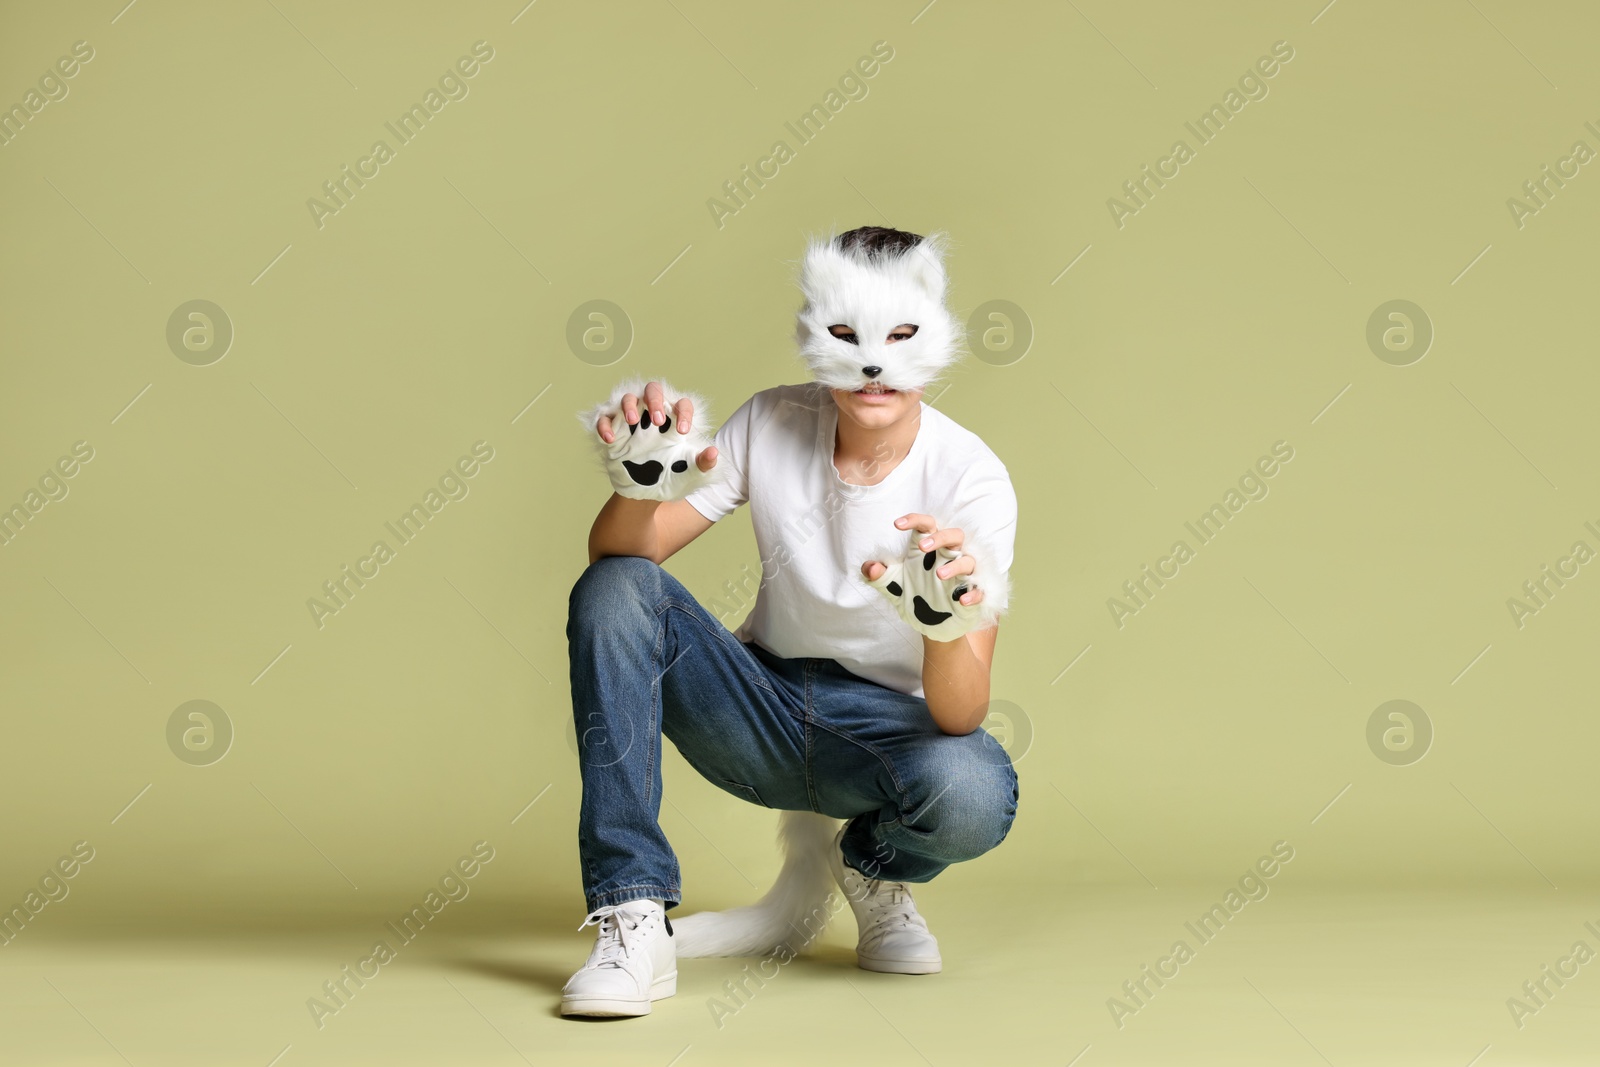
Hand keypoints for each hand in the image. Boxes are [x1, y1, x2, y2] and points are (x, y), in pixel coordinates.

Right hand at [578, 376, 725, 501]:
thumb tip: (714, 452)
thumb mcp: (691, 474)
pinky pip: (605, 418)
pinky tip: (611, 440)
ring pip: (628, 398)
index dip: (684, 413)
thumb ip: (704, 464)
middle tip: (657, 420)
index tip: (683, 431)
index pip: (682, 404)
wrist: (646, 494)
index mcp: (675, 421)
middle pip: (653, 390)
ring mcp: (631, 421)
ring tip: (632, 421)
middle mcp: (653, 415)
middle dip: (655, 400)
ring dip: (629, 405)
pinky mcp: (613, 430)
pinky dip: (605, 425)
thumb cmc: (672, 477)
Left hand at [863, 513, 995, 640]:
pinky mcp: (973, 595)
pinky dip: (973, 593)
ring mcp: (963, 576)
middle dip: (940, 537)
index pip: (927, 526)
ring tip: (938, 574)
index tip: (897, 524)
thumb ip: (880, 576)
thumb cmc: (916, 595)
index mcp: (929, 549)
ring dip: (955, 565)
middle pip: (954, 535)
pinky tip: (961, 600)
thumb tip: (869, 567)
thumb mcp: (893, 587)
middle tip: (923, 546)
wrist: (931, 626)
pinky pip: (978, 590)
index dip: (914, 520)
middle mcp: (949, 557)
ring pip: (968, 560)